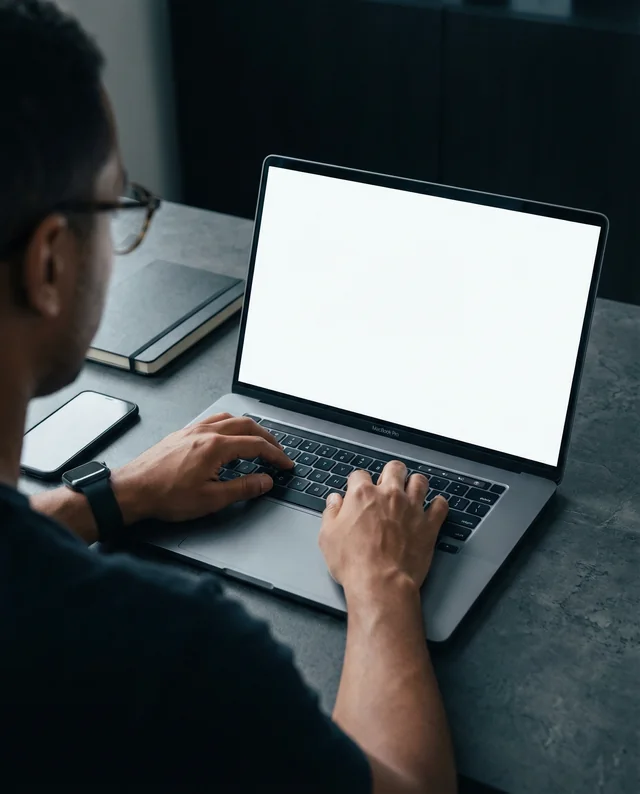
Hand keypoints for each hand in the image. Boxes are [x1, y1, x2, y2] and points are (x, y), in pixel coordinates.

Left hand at [111, 413, 293, 524]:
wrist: (132, 490)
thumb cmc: (165, 496)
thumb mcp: (211, 499)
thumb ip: (243, 488)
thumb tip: (265, 481)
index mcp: (216, 447)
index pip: (256, 445)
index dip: (276, 455)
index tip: (286, 464)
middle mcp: (205, 432)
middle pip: (246, 426)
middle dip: (267, 438)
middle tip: (278, 451)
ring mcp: (192, 430)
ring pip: (229, 419)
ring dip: (248, 428)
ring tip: (257, 440)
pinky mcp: (182, 434)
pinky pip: (212, 421)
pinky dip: (229, 426)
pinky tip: (226, 437)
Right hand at [319, 461, 448, 593]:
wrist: (381, 582)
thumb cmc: (353, 562)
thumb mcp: (328, 537)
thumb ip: (331, 513)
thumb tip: (334, 501)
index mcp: (362, 495)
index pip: (359, 475)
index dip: (357, 482)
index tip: (357, 490)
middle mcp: (389, 495)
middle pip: (395, 468)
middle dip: (391, 473)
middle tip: (388, 484)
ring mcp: (412, 508)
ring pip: (419, 481)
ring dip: (415, 484)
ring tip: (411, 491)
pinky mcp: (428, 525)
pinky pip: (440, 506)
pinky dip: (438, 505)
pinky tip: (434, 507)